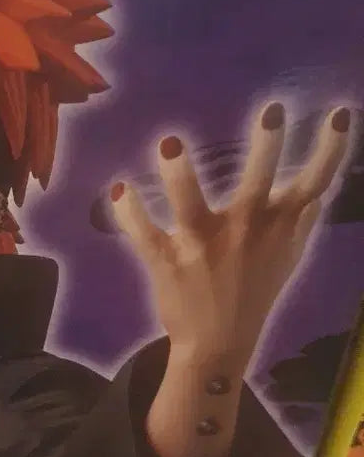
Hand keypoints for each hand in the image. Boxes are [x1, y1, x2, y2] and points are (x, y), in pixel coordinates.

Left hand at [111, 103, 351, 370]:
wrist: (216, 346)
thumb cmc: (252, 296)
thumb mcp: (286, 261)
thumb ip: (299, 224)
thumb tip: (316, 192)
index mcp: (276, 227)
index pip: (311, 185)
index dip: (329, 149)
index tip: (336, 115)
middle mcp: (242, 232)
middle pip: (257, 184)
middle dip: (267, 148)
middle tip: (272, 110)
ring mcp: (201, 246)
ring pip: (190, 205)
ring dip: (180, 175)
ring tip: (170, 144)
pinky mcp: (166, 261)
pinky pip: (144, 233)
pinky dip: (129, 212)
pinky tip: (119, 189)